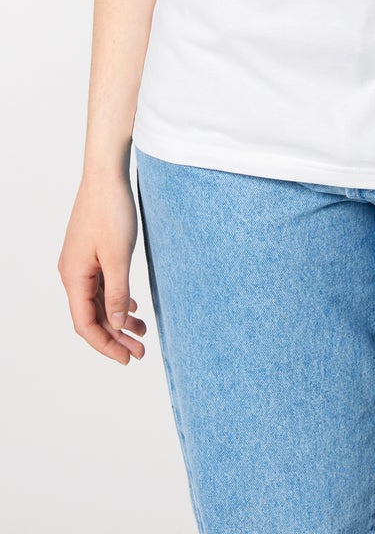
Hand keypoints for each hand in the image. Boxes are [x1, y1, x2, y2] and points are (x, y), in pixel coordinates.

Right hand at [58, 172, 148, 363]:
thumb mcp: (118, 255)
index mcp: (74, 277)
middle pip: (92, 316)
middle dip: (115, 337)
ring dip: (118, 319)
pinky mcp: (92, 252)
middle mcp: (73, 273)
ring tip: (141, 334)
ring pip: (98, 301)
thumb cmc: (111, 210)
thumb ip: (118, 291)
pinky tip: (132, 308)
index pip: (86, 323)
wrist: (107, 174)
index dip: (106, 345)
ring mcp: (81, 263)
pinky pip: (102, 285)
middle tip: (140, 352)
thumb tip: (117, 324)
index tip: (127, 359)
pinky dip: (117, 299)